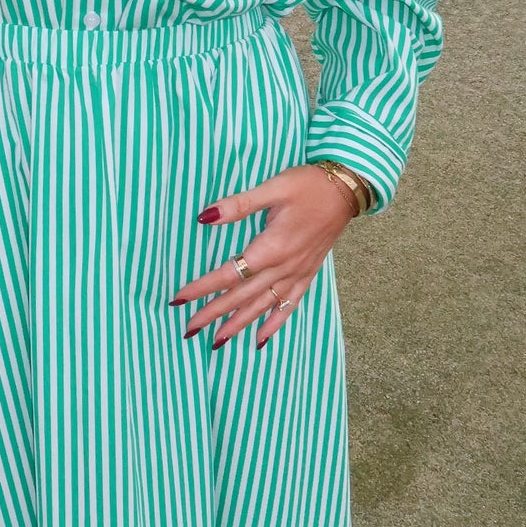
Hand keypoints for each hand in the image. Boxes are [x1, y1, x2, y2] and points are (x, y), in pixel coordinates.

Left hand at [170, 164, 360, 350]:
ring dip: (238, 324)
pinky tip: (260, 339)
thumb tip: (205, 217)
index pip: (229, 274)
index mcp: (271, 248)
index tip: (179, 299)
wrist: (346, 190)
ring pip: (262, 306)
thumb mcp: (273, 188)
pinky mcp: (308, 275)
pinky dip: (274, 324)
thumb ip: (238, 205)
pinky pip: (289, 306)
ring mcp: (297, 274)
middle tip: (189, 329)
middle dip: (213, 314)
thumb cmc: (308, 185)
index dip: (202, 287)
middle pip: (242, 296)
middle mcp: (283, 267)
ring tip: (217, 341)